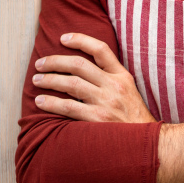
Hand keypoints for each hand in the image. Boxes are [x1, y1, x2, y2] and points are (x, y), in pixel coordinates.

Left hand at [31, 33, 155, 123]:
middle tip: (39, 64)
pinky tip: (40, 101)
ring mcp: (106, 102)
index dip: (80, 40)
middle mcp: (114, 85)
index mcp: (123, 76)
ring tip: (36, 80)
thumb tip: (84, 71)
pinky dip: (51, 103)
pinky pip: (68, 107)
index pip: (100, 49)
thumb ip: (112, 80)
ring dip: (49, 80)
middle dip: (55, 61)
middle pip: (79, 65)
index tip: (63, 38)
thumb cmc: (135, 120)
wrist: (147, 144)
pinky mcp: (97, 119)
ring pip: (71, 83)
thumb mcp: (130, 93)